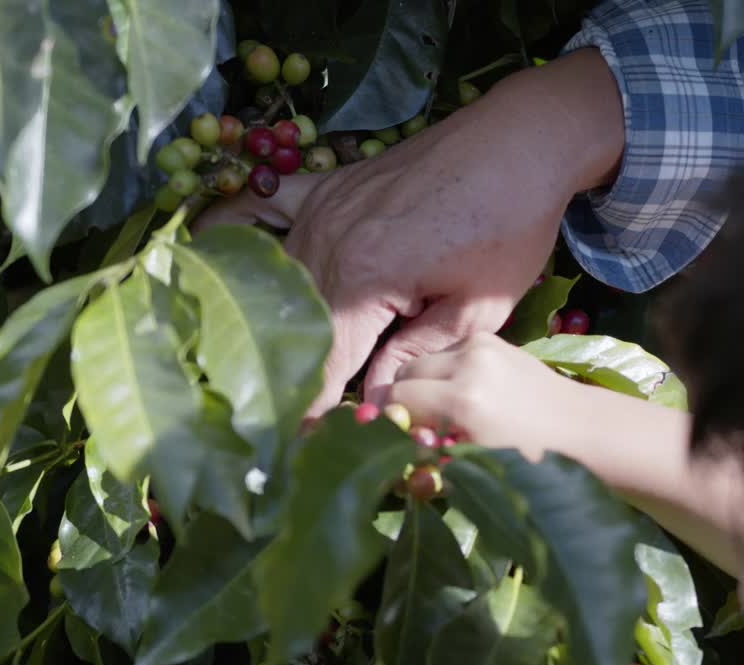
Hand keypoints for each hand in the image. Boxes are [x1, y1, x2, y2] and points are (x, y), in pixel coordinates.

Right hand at [194, 49, 623, 416]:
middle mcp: (328, 241)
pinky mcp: (326, 186)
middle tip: (290, 411)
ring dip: (282, 317)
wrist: (521, 141)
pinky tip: (222, 257)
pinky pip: (268, 209)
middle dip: (295, 369)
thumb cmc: (512, 226)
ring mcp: (321, 208)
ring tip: (272, 361)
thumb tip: (372, 398)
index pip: (326, 360)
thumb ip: (415, 353)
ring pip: (283, 278)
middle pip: (297, 322)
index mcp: (365, 278)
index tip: (299, 444)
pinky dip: (242, 231)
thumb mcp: (477, 307)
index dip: (313, 408)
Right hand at [386, 333, 574, 460]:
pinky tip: (472, 389)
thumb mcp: (474, 460)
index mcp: (464, 399)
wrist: (576, 424)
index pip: (397, 396)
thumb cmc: (528, 456)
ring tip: (452, 406)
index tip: (409, 433)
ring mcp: (480, 344)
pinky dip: (448, 371)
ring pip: (424, 360)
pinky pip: (447, 352)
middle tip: (427, 422)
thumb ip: (428, 449)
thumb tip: (393, 435)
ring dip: (427, 382)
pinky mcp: (488, 337)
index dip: (396, 418)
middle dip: (407, 397)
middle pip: (405, 372)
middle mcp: (469, 363)